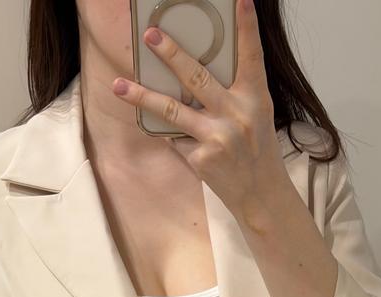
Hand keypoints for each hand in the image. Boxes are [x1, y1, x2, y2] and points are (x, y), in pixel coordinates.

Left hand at [112, 0, 289, 217]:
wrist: (260, 193)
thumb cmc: (257, 150)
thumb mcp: (258, 114)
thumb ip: (235, 91)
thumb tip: (195, 70)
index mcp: (255, 98)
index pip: (251, 56)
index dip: (247, 27)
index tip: (240, 0)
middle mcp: (237, 115)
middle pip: (197, 78)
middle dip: (171, 54)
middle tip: (150, 35)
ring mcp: (217, 137)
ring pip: (172, 110)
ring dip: (142, 96)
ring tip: (119, 85)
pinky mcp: (201, 159)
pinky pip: (175, 139)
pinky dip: (169, 134)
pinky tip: (159, 131)